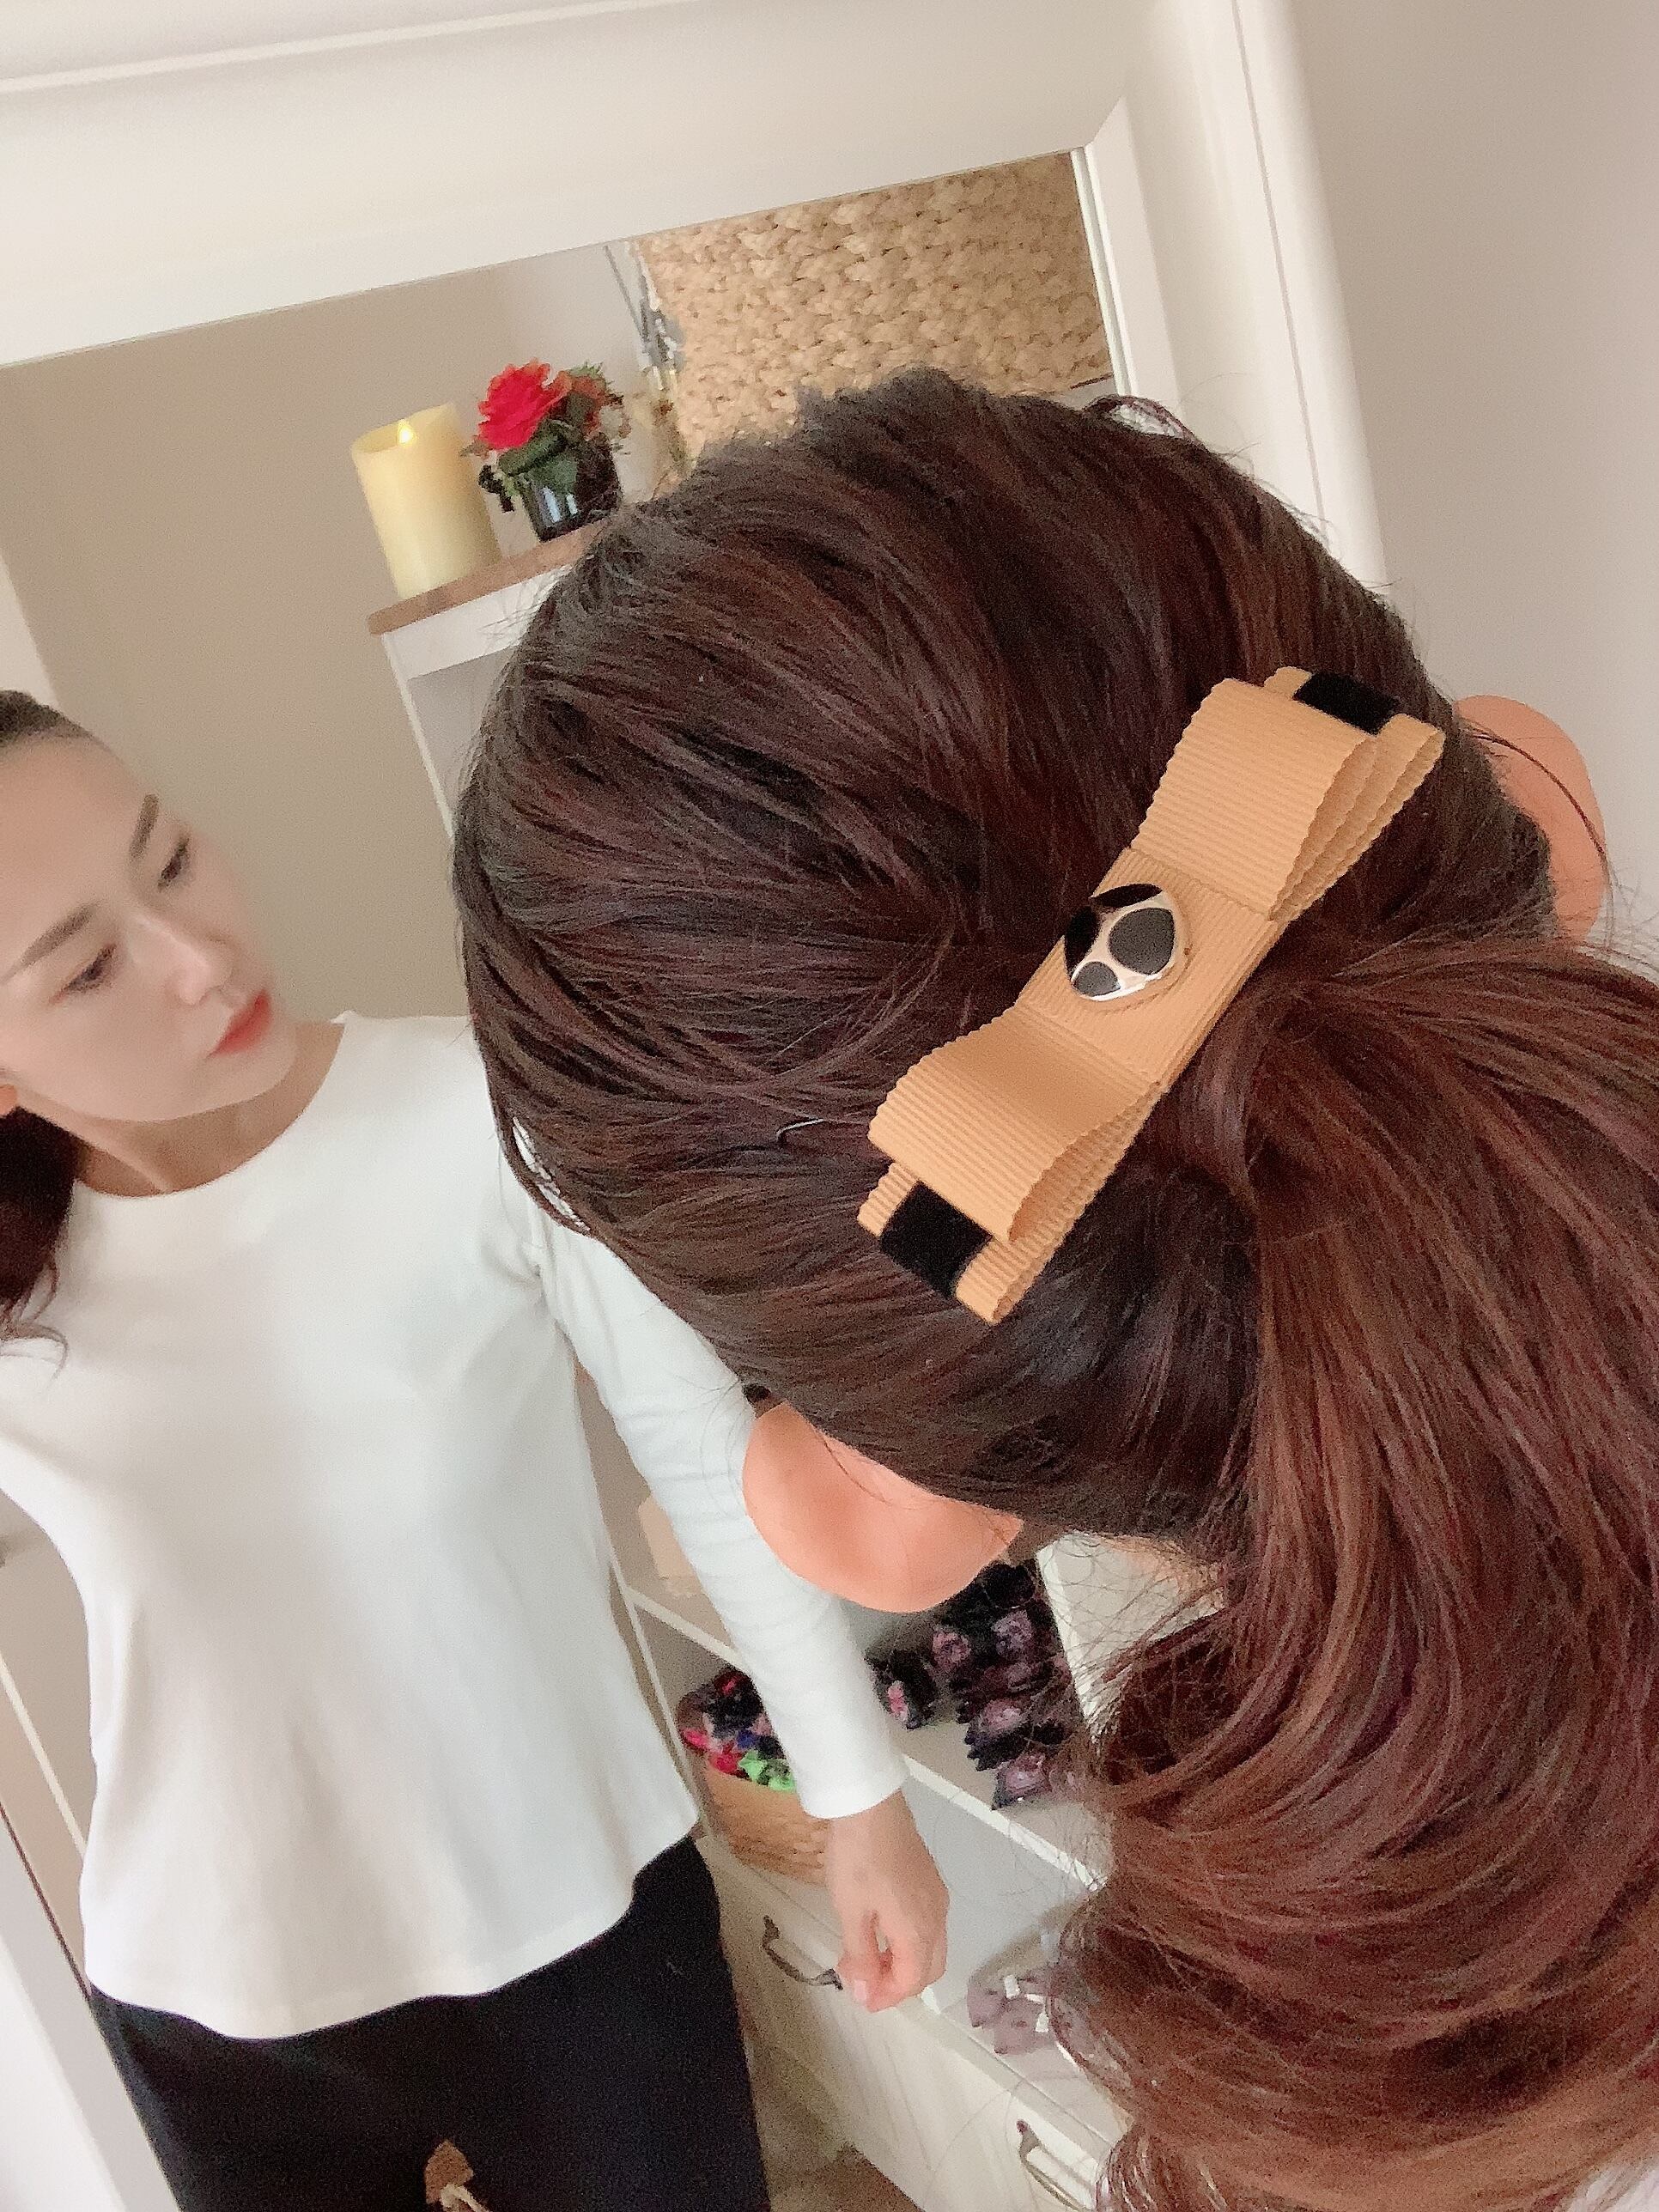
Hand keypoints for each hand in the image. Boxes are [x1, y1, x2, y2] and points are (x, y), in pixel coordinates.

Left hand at [822, 1789, 947, 2010]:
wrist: (870, 1802)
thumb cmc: (856, 1858)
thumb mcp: (851, 1911)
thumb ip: (861, 1956)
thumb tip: (865, 1995)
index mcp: (919, 1929)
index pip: (913, 1981)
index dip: (887, 1997)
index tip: (859, 1997)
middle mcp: (937, 1916)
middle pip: (929, 1968)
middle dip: (898, 1983)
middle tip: (864, 1980)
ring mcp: (936, 1896)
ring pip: (930, 1946)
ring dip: (903, 1961)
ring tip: (866, 1955)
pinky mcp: (930, 1879)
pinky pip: (928, 1925)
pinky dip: (908, 1940)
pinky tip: (880, 1928)